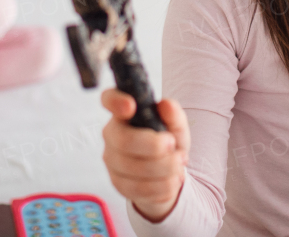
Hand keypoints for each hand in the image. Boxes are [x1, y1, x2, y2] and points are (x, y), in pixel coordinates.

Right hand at [101, 89, 189, 222]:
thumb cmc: (168, 142)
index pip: (109, 99)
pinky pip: (138, 188)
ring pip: (133, 168)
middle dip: (154, 146)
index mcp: (123, 113)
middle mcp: (112, 134)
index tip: (131, 106)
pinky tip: (172, 179)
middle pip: (124, 141)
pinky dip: (162, 185)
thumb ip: (174, 114)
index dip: (115, 101)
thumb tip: (166, 105)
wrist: (169, 173)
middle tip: (173, 145)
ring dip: (164, 168)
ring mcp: (112, 160)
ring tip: (179, 163)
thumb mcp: (177, 127)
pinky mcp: (118, 183)